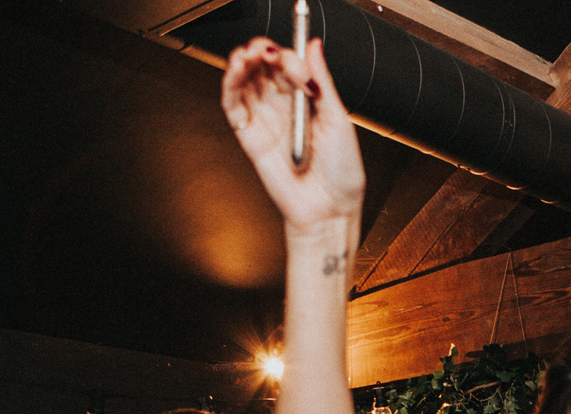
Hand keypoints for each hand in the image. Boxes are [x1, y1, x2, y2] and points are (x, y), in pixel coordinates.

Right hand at [222, 37, 365, 234]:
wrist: (330, 209)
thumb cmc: (341, 172)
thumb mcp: (338, 120)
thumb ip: (322, 82)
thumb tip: (314, 46)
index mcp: (308, 99)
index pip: (290, 64)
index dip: (289, 58)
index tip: (299, 69)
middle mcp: (284, 106)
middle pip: (264, 67)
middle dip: (262, 52)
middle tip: (266, 51)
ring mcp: (266, 119)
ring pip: (245, 81)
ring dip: (241, 61)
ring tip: (247, 55)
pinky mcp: (250, 136)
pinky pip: (233, 105)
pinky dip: (229, 85)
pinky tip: (234, 71)